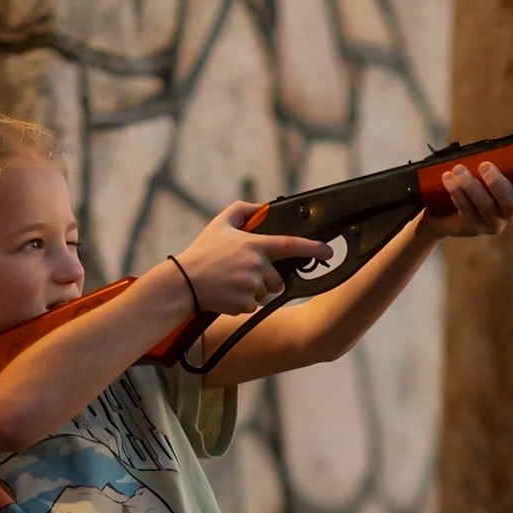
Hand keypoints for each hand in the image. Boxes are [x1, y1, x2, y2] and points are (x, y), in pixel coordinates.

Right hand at [174, 203, 330, 315]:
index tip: (328, 252)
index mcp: (254, 245)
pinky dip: (243, 303)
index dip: (313, 248)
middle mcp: (256, 266)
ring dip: (254, 291)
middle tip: (240, 274)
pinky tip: (227, 294)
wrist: (184, 282)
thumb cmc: (201, 253)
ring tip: (231, 283)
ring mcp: (251, 286)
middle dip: (265, 280)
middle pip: (277, 279)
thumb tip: (262, 207)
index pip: (290, 245)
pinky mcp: (245, 304)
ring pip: (265, 294)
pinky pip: (253, 306)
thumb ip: (242, 211)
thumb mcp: (219, 224)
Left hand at [422, 163, 512, 239]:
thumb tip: (491, 147)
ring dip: (471, 186)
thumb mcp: (482, 170)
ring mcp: (491, 223)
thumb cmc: (469, 181)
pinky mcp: (472, 228)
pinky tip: (448, 179)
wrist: (442, 207)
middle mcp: (507, 213)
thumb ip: (492, 161)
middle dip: (498, 184)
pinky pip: (467, 211)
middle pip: (510, 203)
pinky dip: (458, 194)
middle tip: (485, 166)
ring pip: (486, 207)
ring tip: (458, 169)